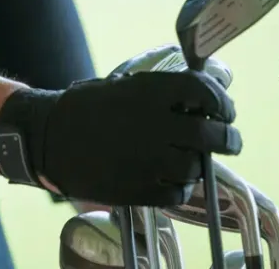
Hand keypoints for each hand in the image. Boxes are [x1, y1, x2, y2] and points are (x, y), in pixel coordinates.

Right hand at [0, 71, 240, 206]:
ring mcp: (148, 160)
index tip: (225, 110)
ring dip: (199, 164)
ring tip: (191, 161)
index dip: (221, 101)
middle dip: (228, 138)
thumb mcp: (123, 86)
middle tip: (230, 141)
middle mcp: (154, 125)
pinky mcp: (138, 189)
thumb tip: (201, 95)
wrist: (48, 138)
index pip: (204, 91)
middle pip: (210, 134)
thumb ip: (161, 92)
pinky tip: (174, 182)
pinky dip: (181, 188)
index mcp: (150, 92)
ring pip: (196, 167)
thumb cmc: (85, 108)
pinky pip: (177, 194)